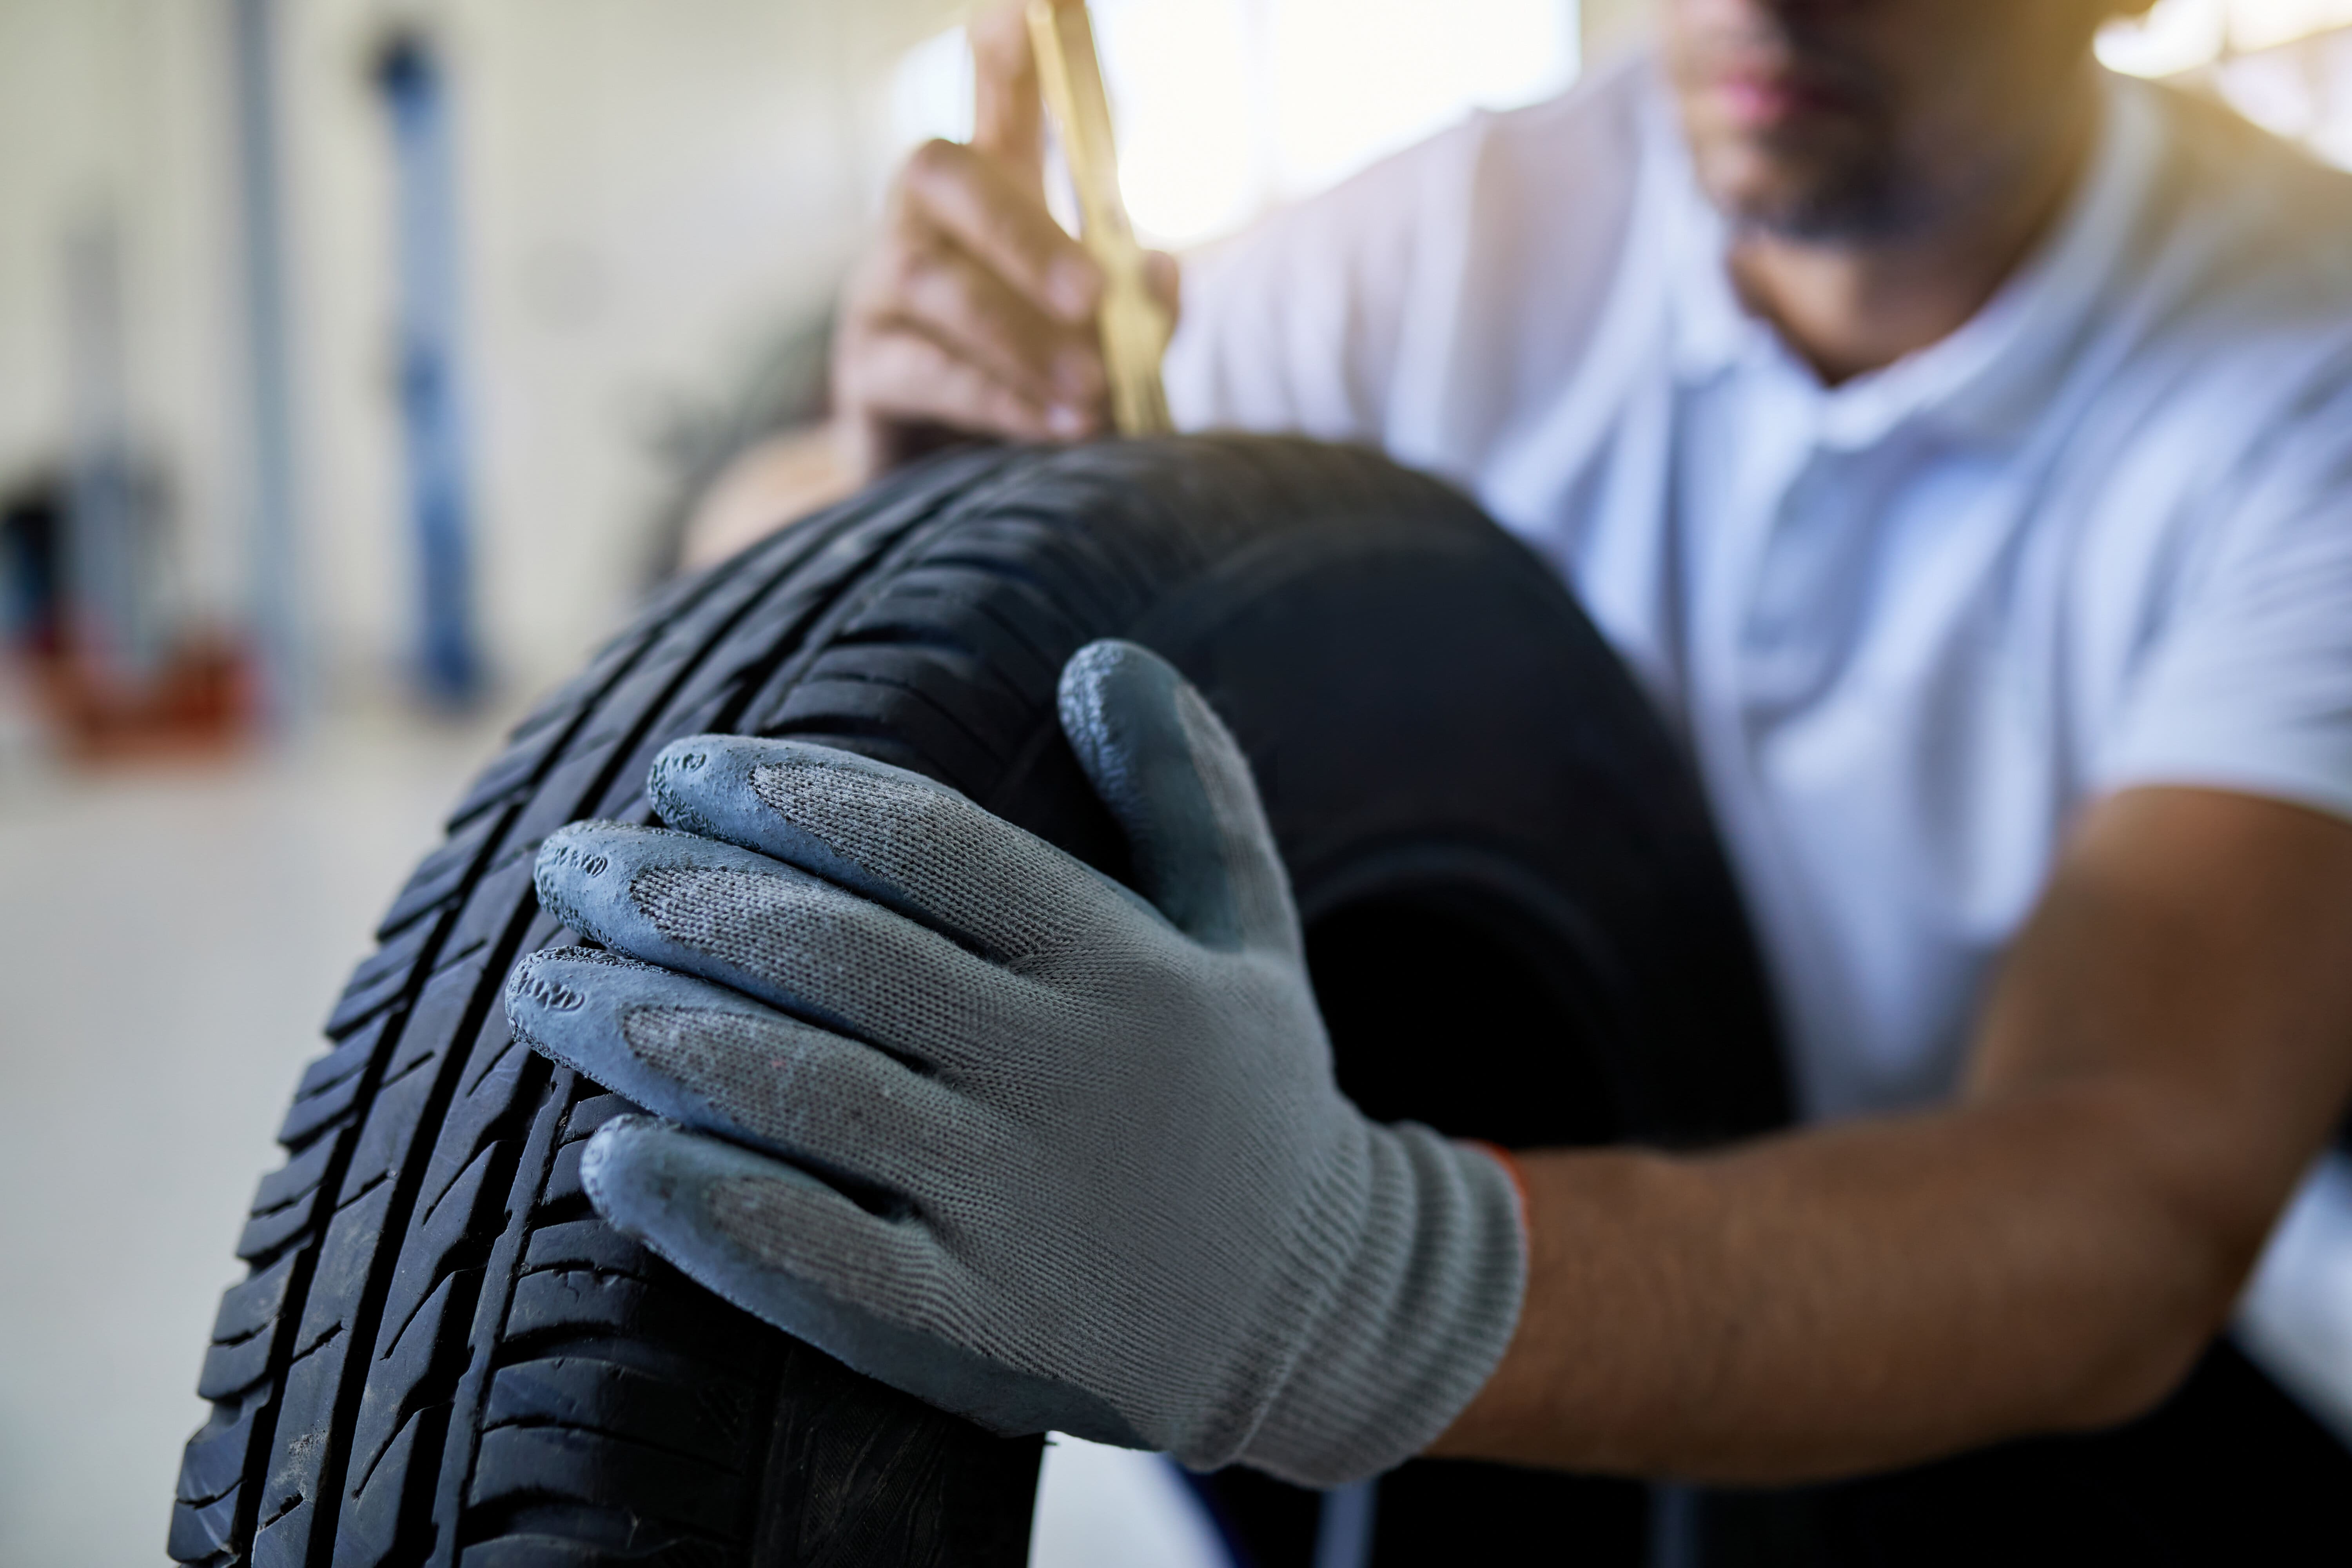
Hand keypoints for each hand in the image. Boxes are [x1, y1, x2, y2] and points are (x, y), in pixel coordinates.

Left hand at [506, 641, 1523, 1484]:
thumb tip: (1105, 655)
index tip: (676, 766)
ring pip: (802, 1094)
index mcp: (1125, 966)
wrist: (1322, 1312)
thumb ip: (1189, 790)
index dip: (786, 794)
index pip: (924, 847)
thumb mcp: (1252, 932)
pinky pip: (818, 1261)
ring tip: (544, 983)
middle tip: (571, 863)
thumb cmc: (1254, 1098)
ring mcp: (1022, 1210)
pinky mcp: (979, 1328)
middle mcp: (1070, 1077)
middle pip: (836, 958)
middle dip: (681, 898)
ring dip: (650, 1031)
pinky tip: (610, 1155)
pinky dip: (706, 1205)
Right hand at [831, 2, 1179, 481]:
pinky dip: (998, 399)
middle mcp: (918, 226)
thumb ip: (1139, 309)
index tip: (1030, 8)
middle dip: (1024, 231)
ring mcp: (878, 295)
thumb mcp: (1105, 348)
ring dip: (1019, 337)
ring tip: (1092, 390)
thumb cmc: (1037, 396)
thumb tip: (1158, 268)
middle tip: (1095, 294)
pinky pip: (924, 372)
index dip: (1010, 61)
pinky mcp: (863, 374)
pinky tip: (1056, 426)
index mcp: (985, 203)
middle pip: (942, 175)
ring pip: (934, 285)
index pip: (995, 110)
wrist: (955, 492)